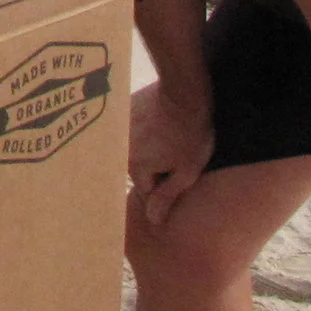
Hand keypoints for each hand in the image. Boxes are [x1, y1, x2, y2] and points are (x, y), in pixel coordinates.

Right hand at [128, 84, 213, 226]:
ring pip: (136, 148)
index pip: (148, 189)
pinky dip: (145, 128)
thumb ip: (168, 196)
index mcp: (135, 166)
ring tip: (169, 133)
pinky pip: (133, 129)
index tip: (180, 166)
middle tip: (177, 149)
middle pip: (139, 168)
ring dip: (150, 145)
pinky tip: (160, 119)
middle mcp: (120, 149)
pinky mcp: (122, 109)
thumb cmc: (191, 133)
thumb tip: (154, 220)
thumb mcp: (187, 170)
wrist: (184, 90)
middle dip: (156, 164)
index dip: (167, 182)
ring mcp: (119, 127)